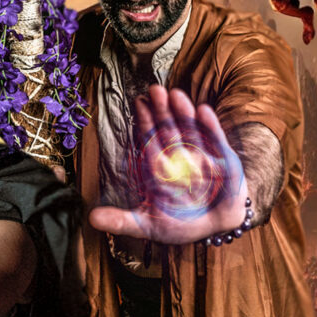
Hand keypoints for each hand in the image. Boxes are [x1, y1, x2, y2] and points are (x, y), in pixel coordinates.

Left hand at [89, 86, 248, 244]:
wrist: (218, 227)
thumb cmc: (182, 223)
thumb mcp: (149, 225)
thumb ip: (122, 220)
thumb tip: (91, 218)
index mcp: (160, 169)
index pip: (150, 140)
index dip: (144, 121)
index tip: (138, 103)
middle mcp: (179, 157)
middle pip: (169, 129)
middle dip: (161, 110)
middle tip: (154, 89)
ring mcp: (202, 156)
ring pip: (190, 130)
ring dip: (183, 113)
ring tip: (175, 94)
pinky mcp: (225, 160)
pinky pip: (216, 141)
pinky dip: (211, 127)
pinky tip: (203, 110)